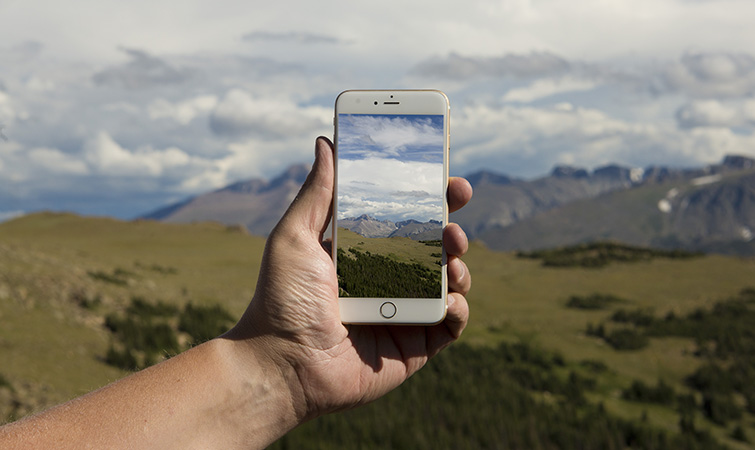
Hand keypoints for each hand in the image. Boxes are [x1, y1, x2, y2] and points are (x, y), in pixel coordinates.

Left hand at [227, 136, 472, 422]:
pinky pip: (451, 324)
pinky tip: (449, 300)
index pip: (405, 219)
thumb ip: (317, 193)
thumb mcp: (295, 237)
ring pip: (450, 281)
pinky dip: (459, 309)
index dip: (429, 197)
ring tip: (451, 254)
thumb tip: (327, 142)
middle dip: (453, 225)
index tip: (445, 176)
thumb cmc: (280, 301)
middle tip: (455, 210)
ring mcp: (404, 313)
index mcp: (364, 253)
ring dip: (460, 263)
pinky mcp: (415, 346)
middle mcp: (388, 280)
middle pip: (435, 247)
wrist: (282, 365)